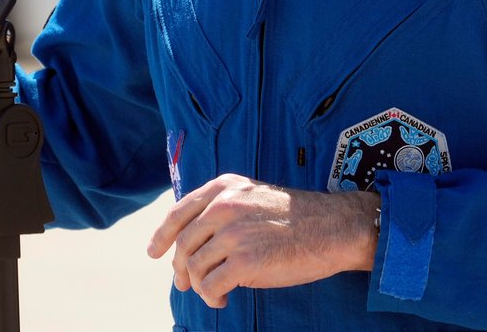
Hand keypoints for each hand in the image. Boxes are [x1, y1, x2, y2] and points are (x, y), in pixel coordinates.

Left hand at [145, 174, 377, 307]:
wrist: (332, 228)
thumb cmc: (295, 217)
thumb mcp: (253, 196)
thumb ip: (224, 207)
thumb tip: (192, 238)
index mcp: (224, 188)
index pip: (178, 212)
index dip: (162, 235)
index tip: (154, 251)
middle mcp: (224, 207)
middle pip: (183, 244)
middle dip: (180, 269)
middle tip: (184, 284)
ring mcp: (233, 234)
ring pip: (195, 268)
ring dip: (200, 286)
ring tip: (214, 293)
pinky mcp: (244, 262)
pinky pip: (210, 286)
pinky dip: (212, 297)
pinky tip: (222, 298)